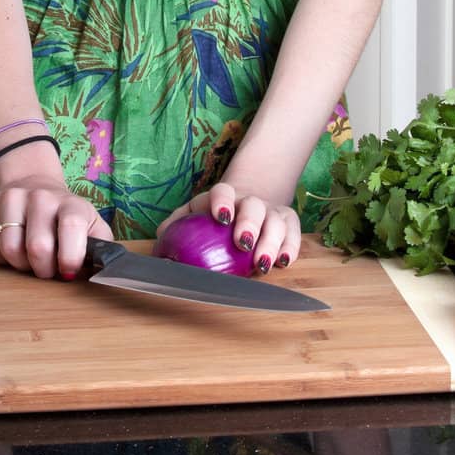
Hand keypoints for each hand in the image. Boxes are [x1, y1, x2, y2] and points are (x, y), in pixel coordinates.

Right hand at [0, 176, 114, 280]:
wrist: (38, 190)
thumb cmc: (67, 221)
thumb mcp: (93, 230)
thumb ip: (102, 249)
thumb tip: (106, 270)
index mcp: (71, 204)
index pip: (71, 228)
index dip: (69, 258)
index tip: (67, 271)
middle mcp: (41, 196)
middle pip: (37, 247)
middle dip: (42, 269)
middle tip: (46, 267)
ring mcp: (12, 196)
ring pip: (9, 248)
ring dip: (19, 264)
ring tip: (29, 258)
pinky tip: (11, 247)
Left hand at [159, 179, 301, 274]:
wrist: (247, 203)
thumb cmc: (214, 216)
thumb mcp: (195, 214)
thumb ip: (177, 224)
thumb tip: (160, 240)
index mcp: (224, 196)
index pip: (223, 192)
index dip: (222, 202)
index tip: (220, 216)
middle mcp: (250, 201)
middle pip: (254, 207)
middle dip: (250, 224)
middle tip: (243, 243)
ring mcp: (272, 211)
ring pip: (278, 221)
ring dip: (272, 242)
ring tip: (263, 263)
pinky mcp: (289, 223)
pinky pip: (295, 234)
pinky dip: (291, 248)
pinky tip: (282, 262)